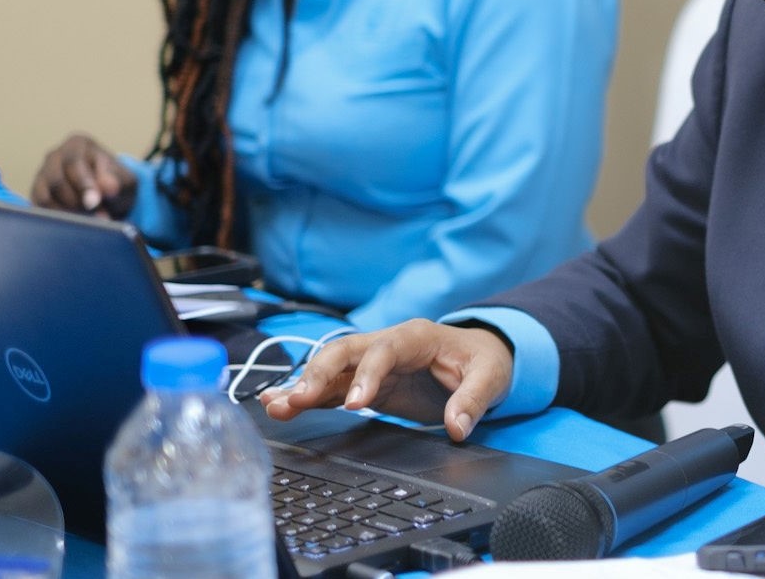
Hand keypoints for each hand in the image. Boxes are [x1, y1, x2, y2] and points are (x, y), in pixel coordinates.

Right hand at [30, 133, 136, 216]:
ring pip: (45, 196)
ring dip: (67, 213)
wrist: (108, 199)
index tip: (94, 203)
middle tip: (96, 217)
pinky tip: (74, 225)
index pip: (74, 162)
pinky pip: (39, 209)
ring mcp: (42, 175)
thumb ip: (117, 182)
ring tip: (88, 222)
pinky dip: (57, 219)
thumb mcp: (125, 181)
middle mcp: (55, 156)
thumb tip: (108, 187)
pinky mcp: (36, 194)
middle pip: (56, 181)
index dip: (83, 184)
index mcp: (78, 144)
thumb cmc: (116, 184)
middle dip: (76, 202)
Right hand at [260, 320, 513, 441]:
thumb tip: (456, 427)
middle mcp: (387, 345)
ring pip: (331, 368)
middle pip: (345, 351)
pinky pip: (332, 388)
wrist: (481, 357)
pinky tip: (279, 406)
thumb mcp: (491, 376)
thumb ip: (473, 399)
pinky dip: (308, 397)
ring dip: (303, 385)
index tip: (356, 403)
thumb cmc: (484, 361)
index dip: (367, 374)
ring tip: (274, 404)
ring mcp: (372, 363)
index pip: (385, 350)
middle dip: (319, 373)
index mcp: (417, 337)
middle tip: (299, 400)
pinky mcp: (365, 383)